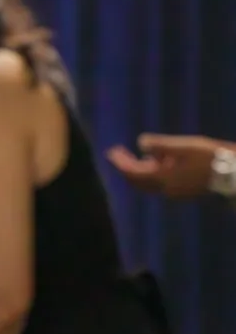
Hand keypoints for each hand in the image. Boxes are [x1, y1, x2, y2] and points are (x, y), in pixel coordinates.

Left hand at [107, 134, 223, 199]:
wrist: (232, 175)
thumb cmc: (210, 158)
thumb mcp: (184, 146)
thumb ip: (161, 145)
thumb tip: (140, 142)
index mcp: (162, 178)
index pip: (133, 173)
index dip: (120, 163)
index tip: (110, 152)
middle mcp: (165, 189)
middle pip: (138, 181)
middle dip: (126, 167)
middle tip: (117, 153)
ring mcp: (174, 192)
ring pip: (149, 182)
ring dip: (140, 170)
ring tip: (136, 155)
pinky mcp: (183, 190)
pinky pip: (161, 182)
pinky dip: (154, 172)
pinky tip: (159, 161)